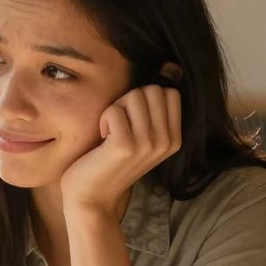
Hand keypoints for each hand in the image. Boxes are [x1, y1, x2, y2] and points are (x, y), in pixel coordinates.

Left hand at [60, 85, 180, 216]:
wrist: (91, 197)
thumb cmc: (110, 162)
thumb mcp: (142, 138)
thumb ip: (153, 112)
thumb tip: (167, 68)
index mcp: (174, 138)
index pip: (169, 92)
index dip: (145, 99)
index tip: (132, 122)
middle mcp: (166, 141)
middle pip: (152, 89)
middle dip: (129, 101)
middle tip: (119, 127)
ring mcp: (148, 144)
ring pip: (134, 95)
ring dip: (115, 110)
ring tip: (111, 134)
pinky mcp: (125, 146)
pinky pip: (114, 109)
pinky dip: (103, 119)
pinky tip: (102, 141)